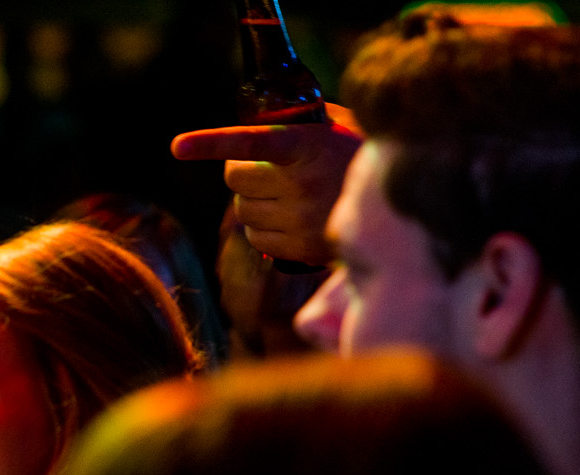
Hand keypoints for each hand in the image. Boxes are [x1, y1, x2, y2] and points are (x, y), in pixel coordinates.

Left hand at [171, 105, 362, 265]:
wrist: (401, 200)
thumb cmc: (360, 153)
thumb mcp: (336, 125)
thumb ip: (297, 121)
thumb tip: (259, 123)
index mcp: (308, 145)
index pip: (250, 143)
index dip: (211, 144)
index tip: (178, 146)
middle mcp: (301, 184)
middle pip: (235, 179)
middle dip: (240, 172)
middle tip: (264, 169)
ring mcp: (299, 219)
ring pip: (242, 210)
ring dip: (252, 201)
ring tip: (283, 194)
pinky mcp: (298, 248)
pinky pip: (255, 238)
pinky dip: (262, 228)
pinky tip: (288, 218)